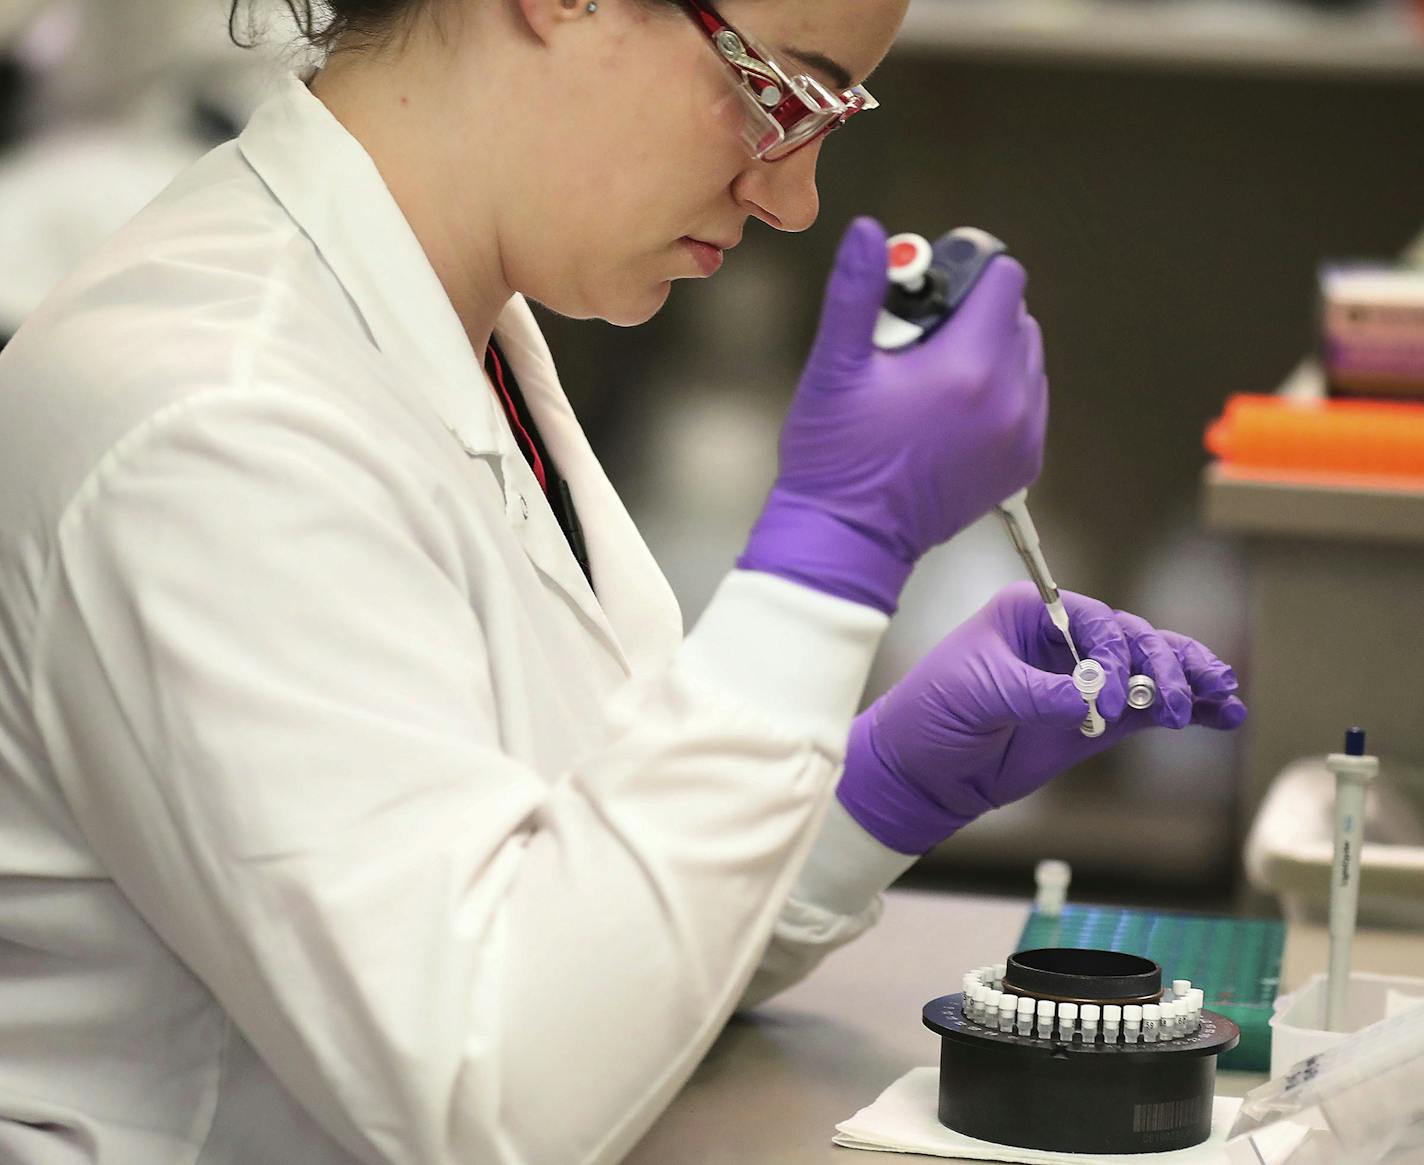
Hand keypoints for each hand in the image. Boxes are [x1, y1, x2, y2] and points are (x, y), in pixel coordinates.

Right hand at [738, 217, 1047, 613]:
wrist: (849, 538)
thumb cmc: (836, 458)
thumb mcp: (834, 367)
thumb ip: (856, 291)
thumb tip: (869, 231)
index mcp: (968, 368)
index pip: (1003, 279)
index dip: (964, 272)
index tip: (925, 292)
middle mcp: (1008, 400)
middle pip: (1015, 316)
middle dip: (970, 315)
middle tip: (915, 345)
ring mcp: (1021, 436)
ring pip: (1025, 358)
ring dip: (987, 353)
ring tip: (929, 382)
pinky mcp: (1022, 464)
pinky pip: (1027, 402)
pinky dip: (997, 394)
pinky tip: (947, 412)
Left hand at [836, 583, 1247, 853]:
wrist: (922, 770)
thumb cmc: (933, 715)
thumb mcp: (978, 693)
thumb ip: (1037, 693)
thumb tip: (1092, 701)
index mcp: (1031, 613)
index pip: (1094, 617)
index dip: (1113, 652)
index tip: (1107, 699)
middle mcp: (1064, 638)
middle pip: (1134, 639)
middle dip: (1163, 667)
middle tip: (1174, 705)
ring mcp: (1085, 679)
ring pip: (1150, 670)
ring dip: (1189, 682)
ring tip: (1225, 698)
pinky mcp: (1096, 719)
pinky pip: (1146, 708)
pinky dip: (1184, 710)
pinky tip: (1221, 713)